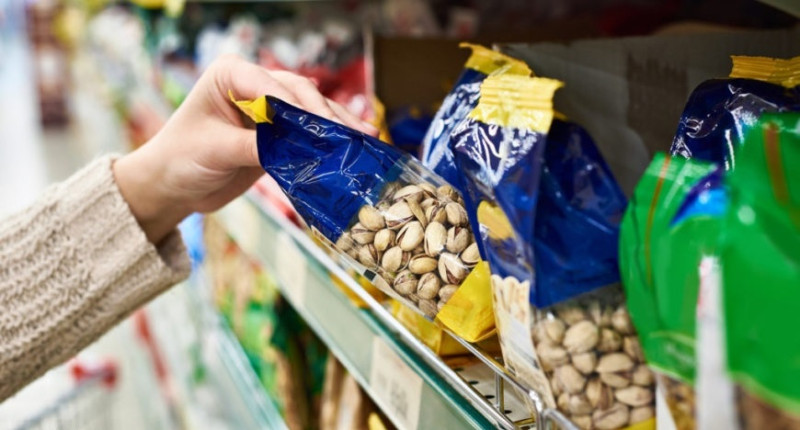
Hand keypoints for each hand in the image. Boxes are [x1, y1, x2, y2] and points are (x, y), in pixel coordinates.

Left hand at [114, 54, 376, 243]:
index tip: (323, 125)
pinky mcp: (278, 134)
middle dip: (325, 115)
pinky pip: (308, 135)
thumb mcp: (215, 150)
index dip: (299, 105)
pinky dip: (328, 142)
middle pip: (299, 95)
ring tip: (365, 137)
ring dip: (336, 126)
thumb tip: (297, 148)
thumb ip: (255, 145)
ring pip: (310, 112)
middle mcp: (253, 85)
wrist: (172, 187)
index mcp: (230, 74)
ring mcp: (268, 110)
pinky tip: (353, 145)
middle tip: (351, 134)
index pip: (271, 85)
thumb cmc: (181, 159)